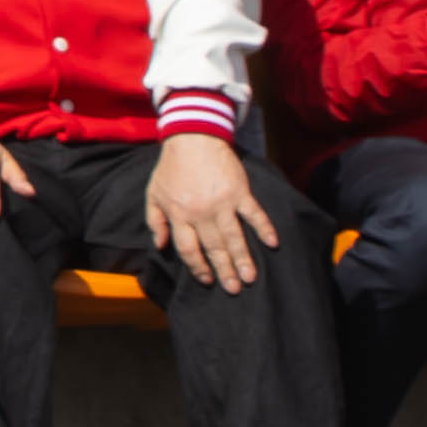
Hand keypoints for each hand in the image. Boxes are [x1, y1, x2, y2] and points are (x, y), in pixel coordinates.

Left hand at [145, 131, 275, 288]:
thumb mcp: (153, 193)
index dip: (197, 267)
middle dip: (223, 270)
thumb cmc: (171, 167)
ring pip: (234, 236)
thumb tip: (159, 245)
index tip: (206, 279)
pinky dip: (264, 228)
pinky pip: (254, 213)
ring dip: (243, 259)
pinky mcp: (239, 191)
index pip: (188, 249)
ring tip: (250, 278)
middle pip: (213, 247)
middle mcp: (200, 212)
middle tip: (234, 289)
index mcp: (179, 214)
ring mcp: (221, 202)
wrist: (192, 137)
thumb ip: (155, 220)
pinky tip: (272, 243)